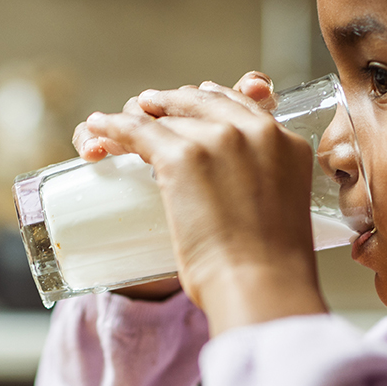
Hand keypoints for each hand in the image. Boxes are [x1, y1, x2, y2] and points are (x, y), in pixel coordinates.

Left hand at [74, 72, 275, 303]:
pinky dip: (112, 128)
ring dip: (139, 117)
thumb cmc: (274, 267)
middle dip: (172, 105)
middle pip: (202, 100)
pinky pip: (136, 129)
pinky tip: (99, 128)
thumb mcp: (283, 209)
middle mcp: (255, 131)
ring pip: (166, 114)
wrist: (262, 285)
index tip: (192, 107)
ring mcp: (218, 140)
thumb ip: (264, 188)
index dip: (210, 103)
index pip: (241, 105)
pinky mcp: (181, 156)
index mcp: (287, 143)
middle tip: (151, 110)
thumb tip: (238, 196)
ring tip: (118, 126)